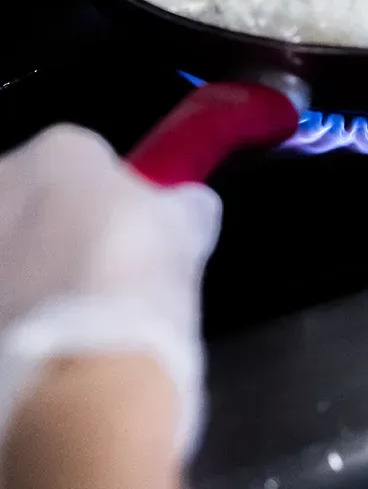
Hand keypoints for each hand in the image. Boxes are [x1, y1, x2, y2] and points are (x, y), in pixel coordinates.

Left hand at [0, 125, 220, 455]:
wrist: (78, 378)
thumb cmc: (136, 285)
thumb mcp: (185, 233)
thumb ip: (180, 210)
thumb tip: (189, 207)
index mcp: (62, 149)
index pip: (88, 163)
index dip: (111, 201)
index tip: (131, 240)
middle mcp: (1, 181)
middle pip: (34, 200)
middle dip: (55, 232)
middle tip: (93, 281)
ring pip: (8, 250)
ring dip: (26, 272)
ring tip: (65, 324)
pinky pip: (1, 296)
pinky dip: (12, 313)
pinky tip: (38, 346)